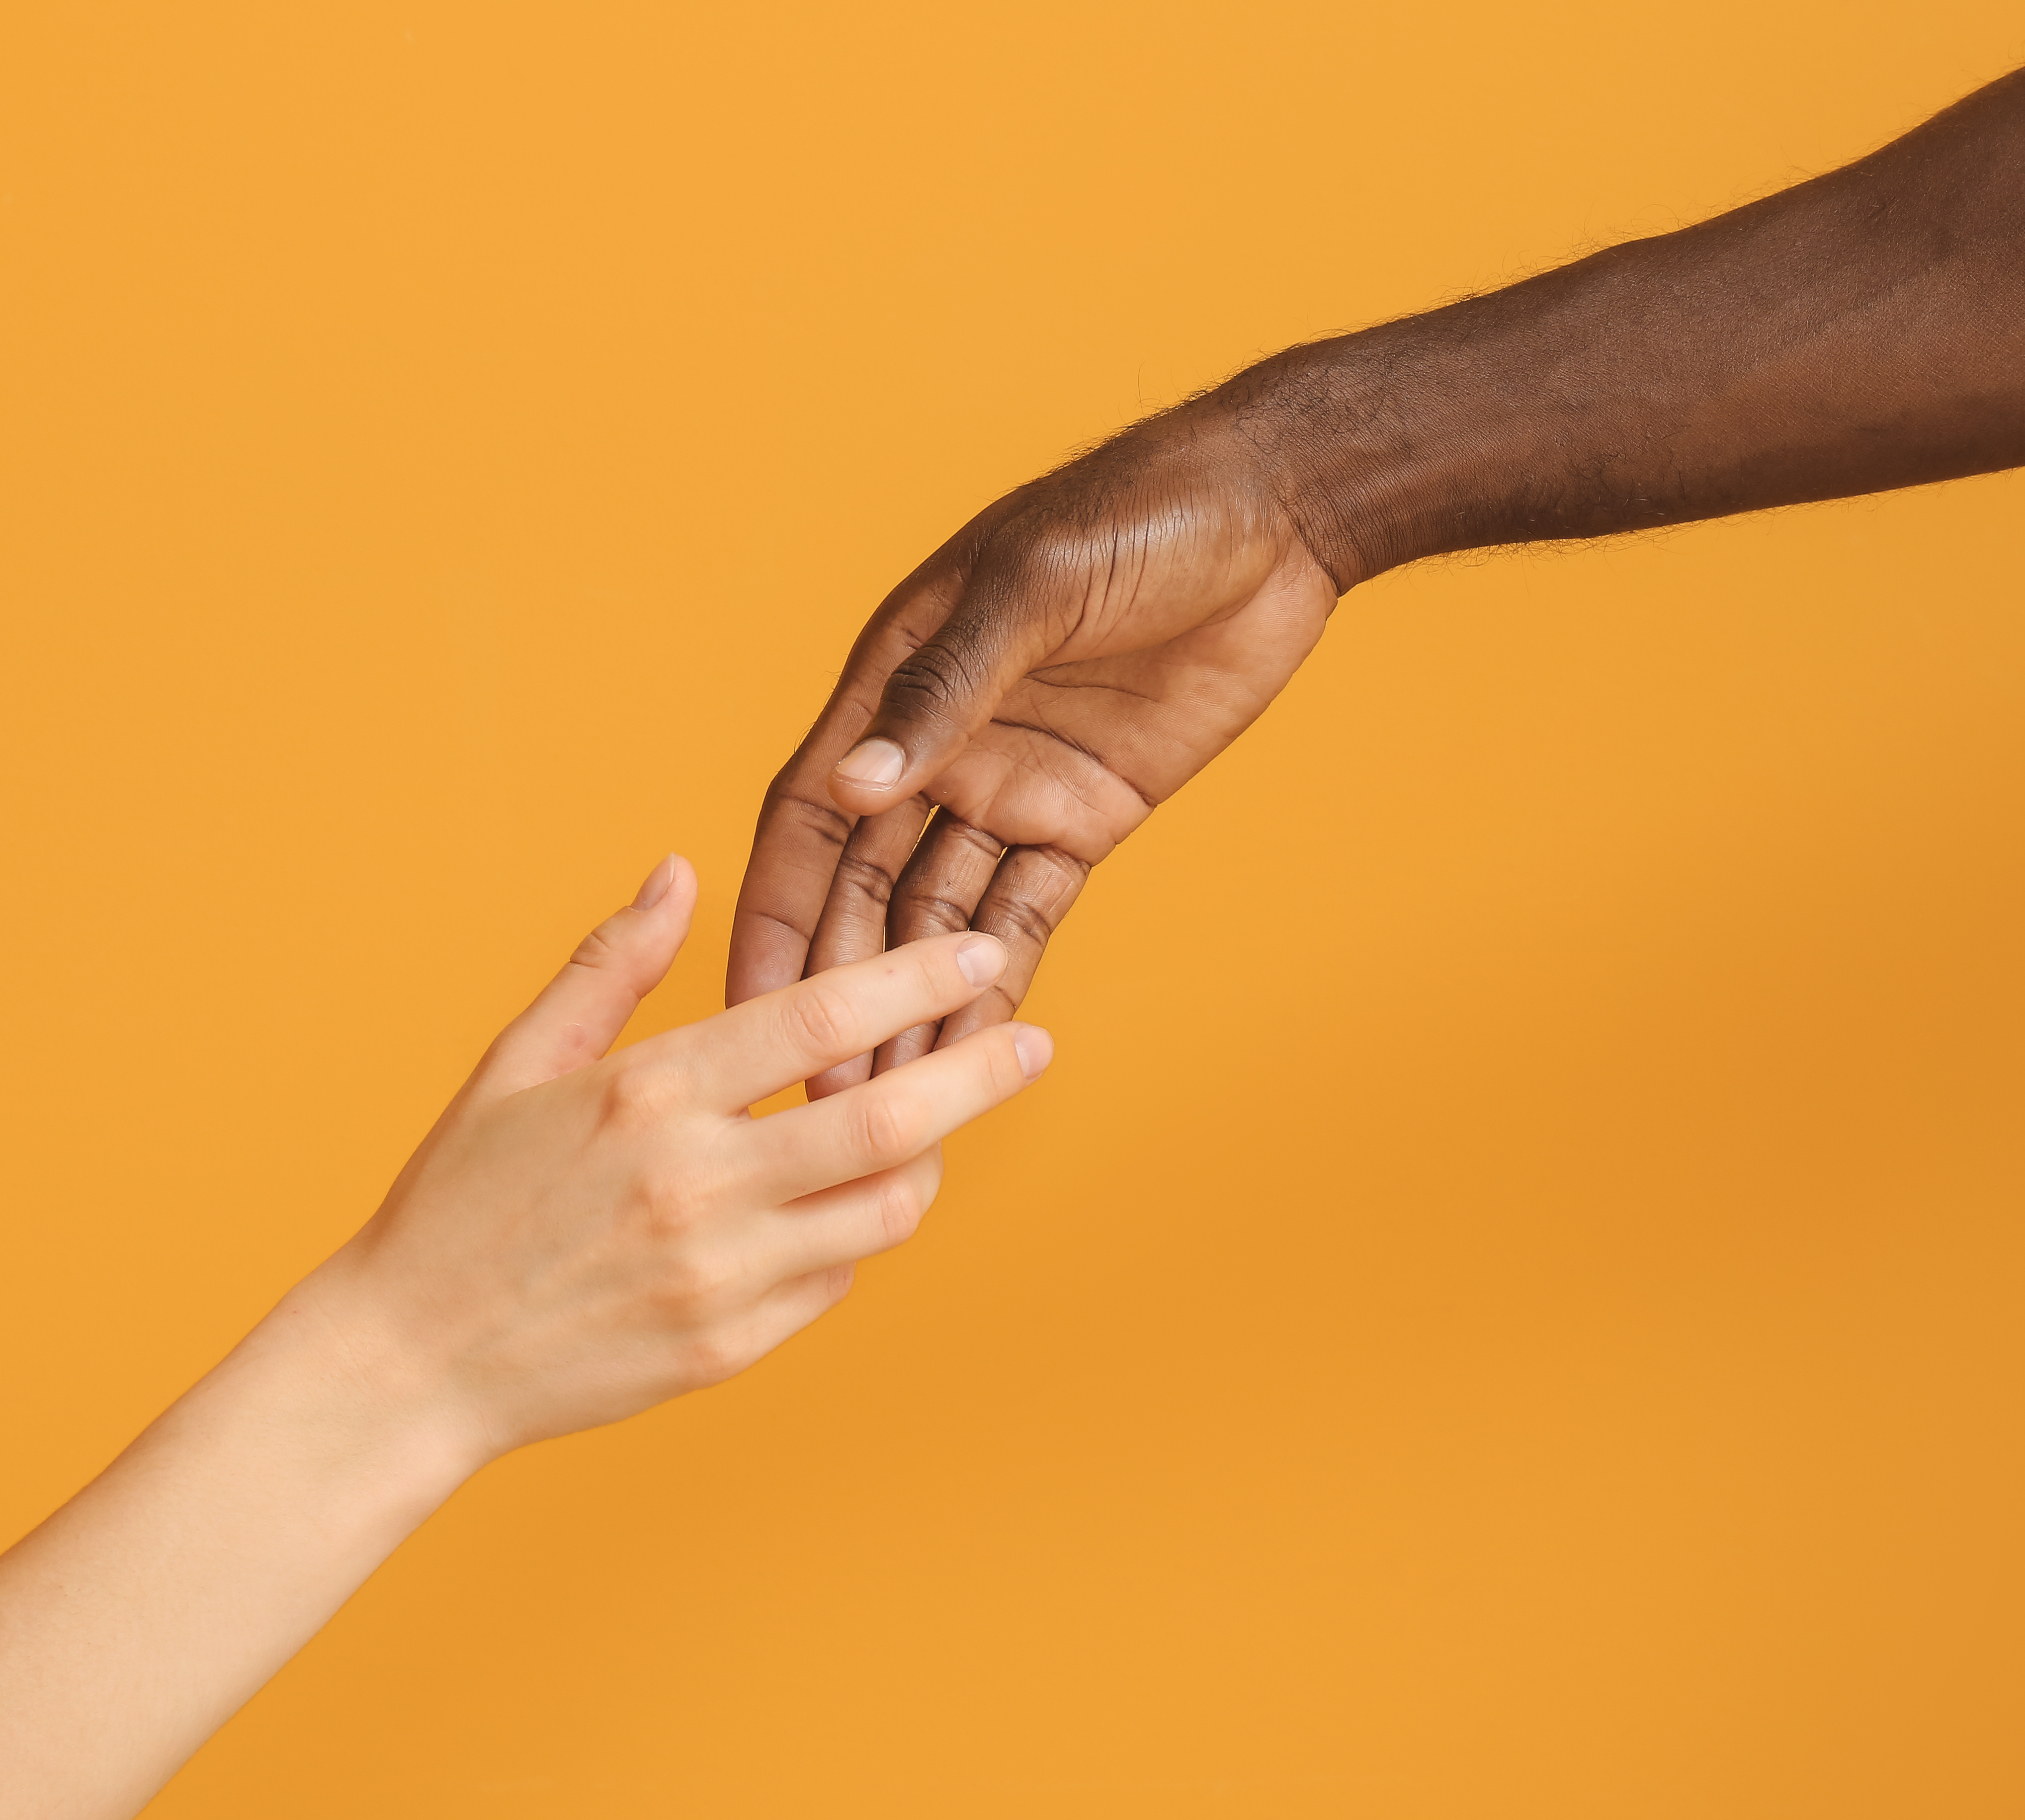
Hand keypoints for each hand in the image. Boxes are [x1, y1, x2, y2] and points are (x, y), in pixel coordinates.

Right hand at [318, 854, 1053, 1462]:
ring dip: (922, 1164)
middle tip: (1035, 1042)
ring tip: (924, 1130)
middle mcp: (694, 1184)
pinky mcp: (728, 1348)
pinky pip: (835, 1284)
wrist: (410, 1361)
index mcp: (645, 1093)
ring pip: (883, 1213)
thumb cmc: (459, 1201)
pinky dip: (851, 1239)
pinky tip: (831, 1211)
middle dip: (980, 1073)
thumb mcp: (516, 1062)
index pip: (819, 1019)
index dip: (915, 979)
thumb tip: (678, 871)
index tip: (979, 954)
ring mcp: (719, 1276)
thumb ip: (609, 964)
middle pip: (888, 1123)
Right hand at [728, 402, 1335, 1093]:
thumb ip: (943, 688)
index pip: (807, 819)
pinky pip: (1025, 915)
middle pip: (864, 888)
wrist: (1277, 515)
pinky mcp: (1084, 816)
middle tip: (821, 1095)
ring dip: (913, 1005)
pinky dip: (997, 983)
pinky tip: (969, 1053)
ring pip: (940, 918)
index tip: (747, 1006)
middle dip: (841, 991)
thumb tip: (854, 785)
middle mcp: (938, 747)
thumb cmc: (1142, 512)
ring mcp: (1010, 787)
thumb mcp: (1035, 586)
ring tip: (889, 1102)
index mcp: (894, 684)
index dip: (774, 914)